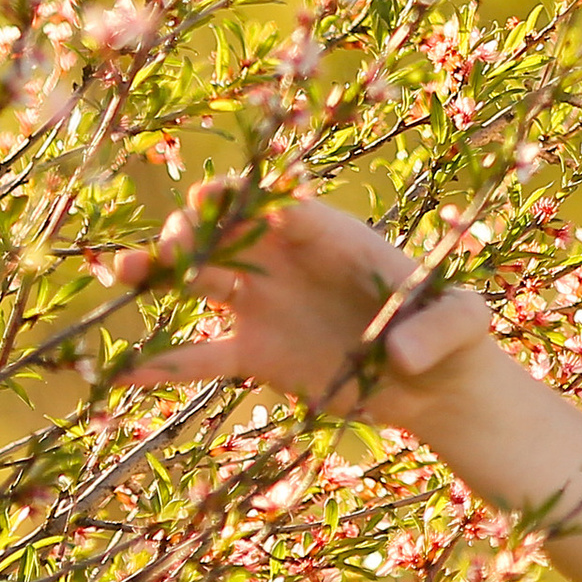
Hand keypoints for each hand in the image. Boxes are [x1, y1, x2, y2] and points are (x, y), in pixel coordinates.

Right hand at [118, 197, 494, 431]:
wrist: (436, 383)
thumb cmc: (457, 332)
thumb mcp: (464, 322)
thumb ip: (440, 327)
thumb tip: (401, 351)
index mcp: (343, 240)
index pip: (292, 210)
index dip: (255, 202)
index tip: (219, 198)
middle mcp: (295, 264)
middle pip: (237, 234)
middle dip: (201, 228)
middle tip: (173, 242)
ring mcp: (269, 307)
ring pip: (206, 282)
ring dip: (164, 273)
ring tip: (122, 271)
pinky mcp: (257, 355)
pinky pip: (201, 357)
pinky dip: (162, 363)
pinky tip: (117, 369)